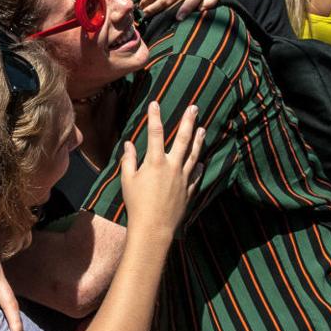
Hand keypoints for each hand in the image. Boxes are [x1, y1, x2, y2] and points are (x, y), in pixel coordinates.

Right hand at [121, 103, 204, 237]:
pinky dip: (199, 167)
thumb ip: (128, 160)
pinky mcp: (189, 190)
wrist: (154, 228)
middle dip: (188, 121)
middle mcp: (172, 166)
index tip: (155, 103)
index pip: (155, 133)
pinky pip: (196, 175)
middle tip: (194, 108)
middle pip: (183, 139)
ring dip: (199, 140)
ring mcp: (183, 178)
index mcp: (155, 162)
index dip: (155, 116)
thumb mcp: (127, 181)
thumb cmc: (136, 204)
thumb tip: (128, 144)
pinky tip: (201, 162)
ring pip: (194, 154)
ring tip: (202, 129)